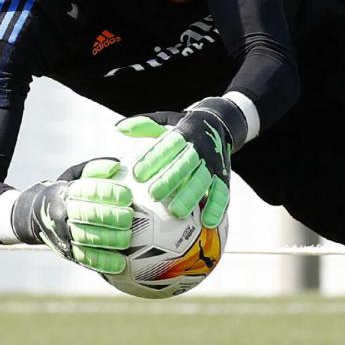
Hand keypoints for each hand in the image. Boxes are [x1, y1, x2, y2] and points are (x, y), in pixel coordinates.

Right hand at [12, 159, 132, 273]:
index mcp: (65, 191)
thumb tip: (117, 165)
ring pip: (85, 238)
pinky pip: (84, 258)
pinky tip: (120, 264)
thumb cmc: (67, 191)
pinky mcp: (66, 252)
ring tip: (127, 239)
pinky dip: (102, 262)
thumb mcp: (74, 175)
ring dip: (108, 240)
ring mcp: (61, 234)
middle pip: (87, 215)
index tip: (128, 196)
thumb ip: (95, 168)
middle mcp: (60, 212)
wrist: (33, 215)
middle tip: (129, 217)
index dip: (108, 193)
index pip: (87, 190)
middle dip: (110, 216)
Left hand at [116, 98, 245, 228]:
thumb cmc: (182, 128)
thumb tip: (119, 128)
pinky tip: (207, 223)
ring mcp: (214, 163)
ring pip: (203, 180)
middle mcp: (200, 148)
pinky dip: (217, 208)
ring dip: (191, 196)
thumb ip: (143, 126)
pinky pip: (223, 193)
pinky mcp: (224, 177)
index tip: (137, 174)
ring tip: (177, 213)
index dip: (153, 159)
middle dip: (170, 179)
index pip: (168, 146)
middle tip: (153, 195)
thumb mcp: (165, 121)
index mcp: (183, 134)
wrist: (218, 124)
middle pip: (185, 164)